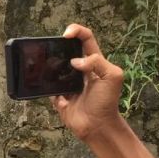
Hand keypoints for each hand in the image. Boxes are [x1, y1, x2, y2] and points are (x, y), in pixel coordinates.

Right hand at [50, 24, 124, 141]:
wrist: (97, 126)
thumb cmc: (107, 101)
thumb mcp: (112, 76)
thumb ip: (97, 62)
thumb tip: (75, 61)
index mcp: (94, 61)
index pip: (85, 38)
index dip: (76, 31)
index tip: (66, 35)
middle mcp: (79, 69)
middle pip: (66, 50)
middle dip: (58, 46)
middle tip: (51, 50)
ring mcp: (66, 82)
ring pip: (53, 67)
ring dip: (49, 66)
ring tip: (47, 68)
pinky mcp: (57, 95)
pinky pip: (47, 86)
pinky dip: (46, 86)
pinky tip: (51, 89)